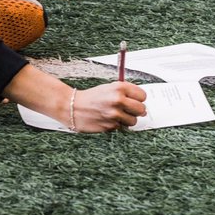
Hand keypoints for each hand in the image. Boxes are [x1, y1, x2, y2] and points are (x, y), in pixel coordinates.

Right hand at [3, 64, 145, 133]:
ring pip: (133, 121)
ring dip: (127, 120)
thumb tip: (141, 105)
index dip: (138, 99)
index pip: (142, 95)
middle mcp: (118, 100)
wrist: (72, 107)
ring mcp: (114, 114)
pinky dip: (116, 125)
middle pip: (141, 109)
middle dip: (136, 111)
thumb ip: (125, 94)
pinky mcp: (110, 126)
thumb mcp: (108, 88)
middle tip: (128, 109)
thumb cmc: (90, 97)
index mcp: (119, 88)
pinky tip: (107, 119)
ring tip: (116, 115)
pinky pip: (121, 127)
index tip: (134, 100)